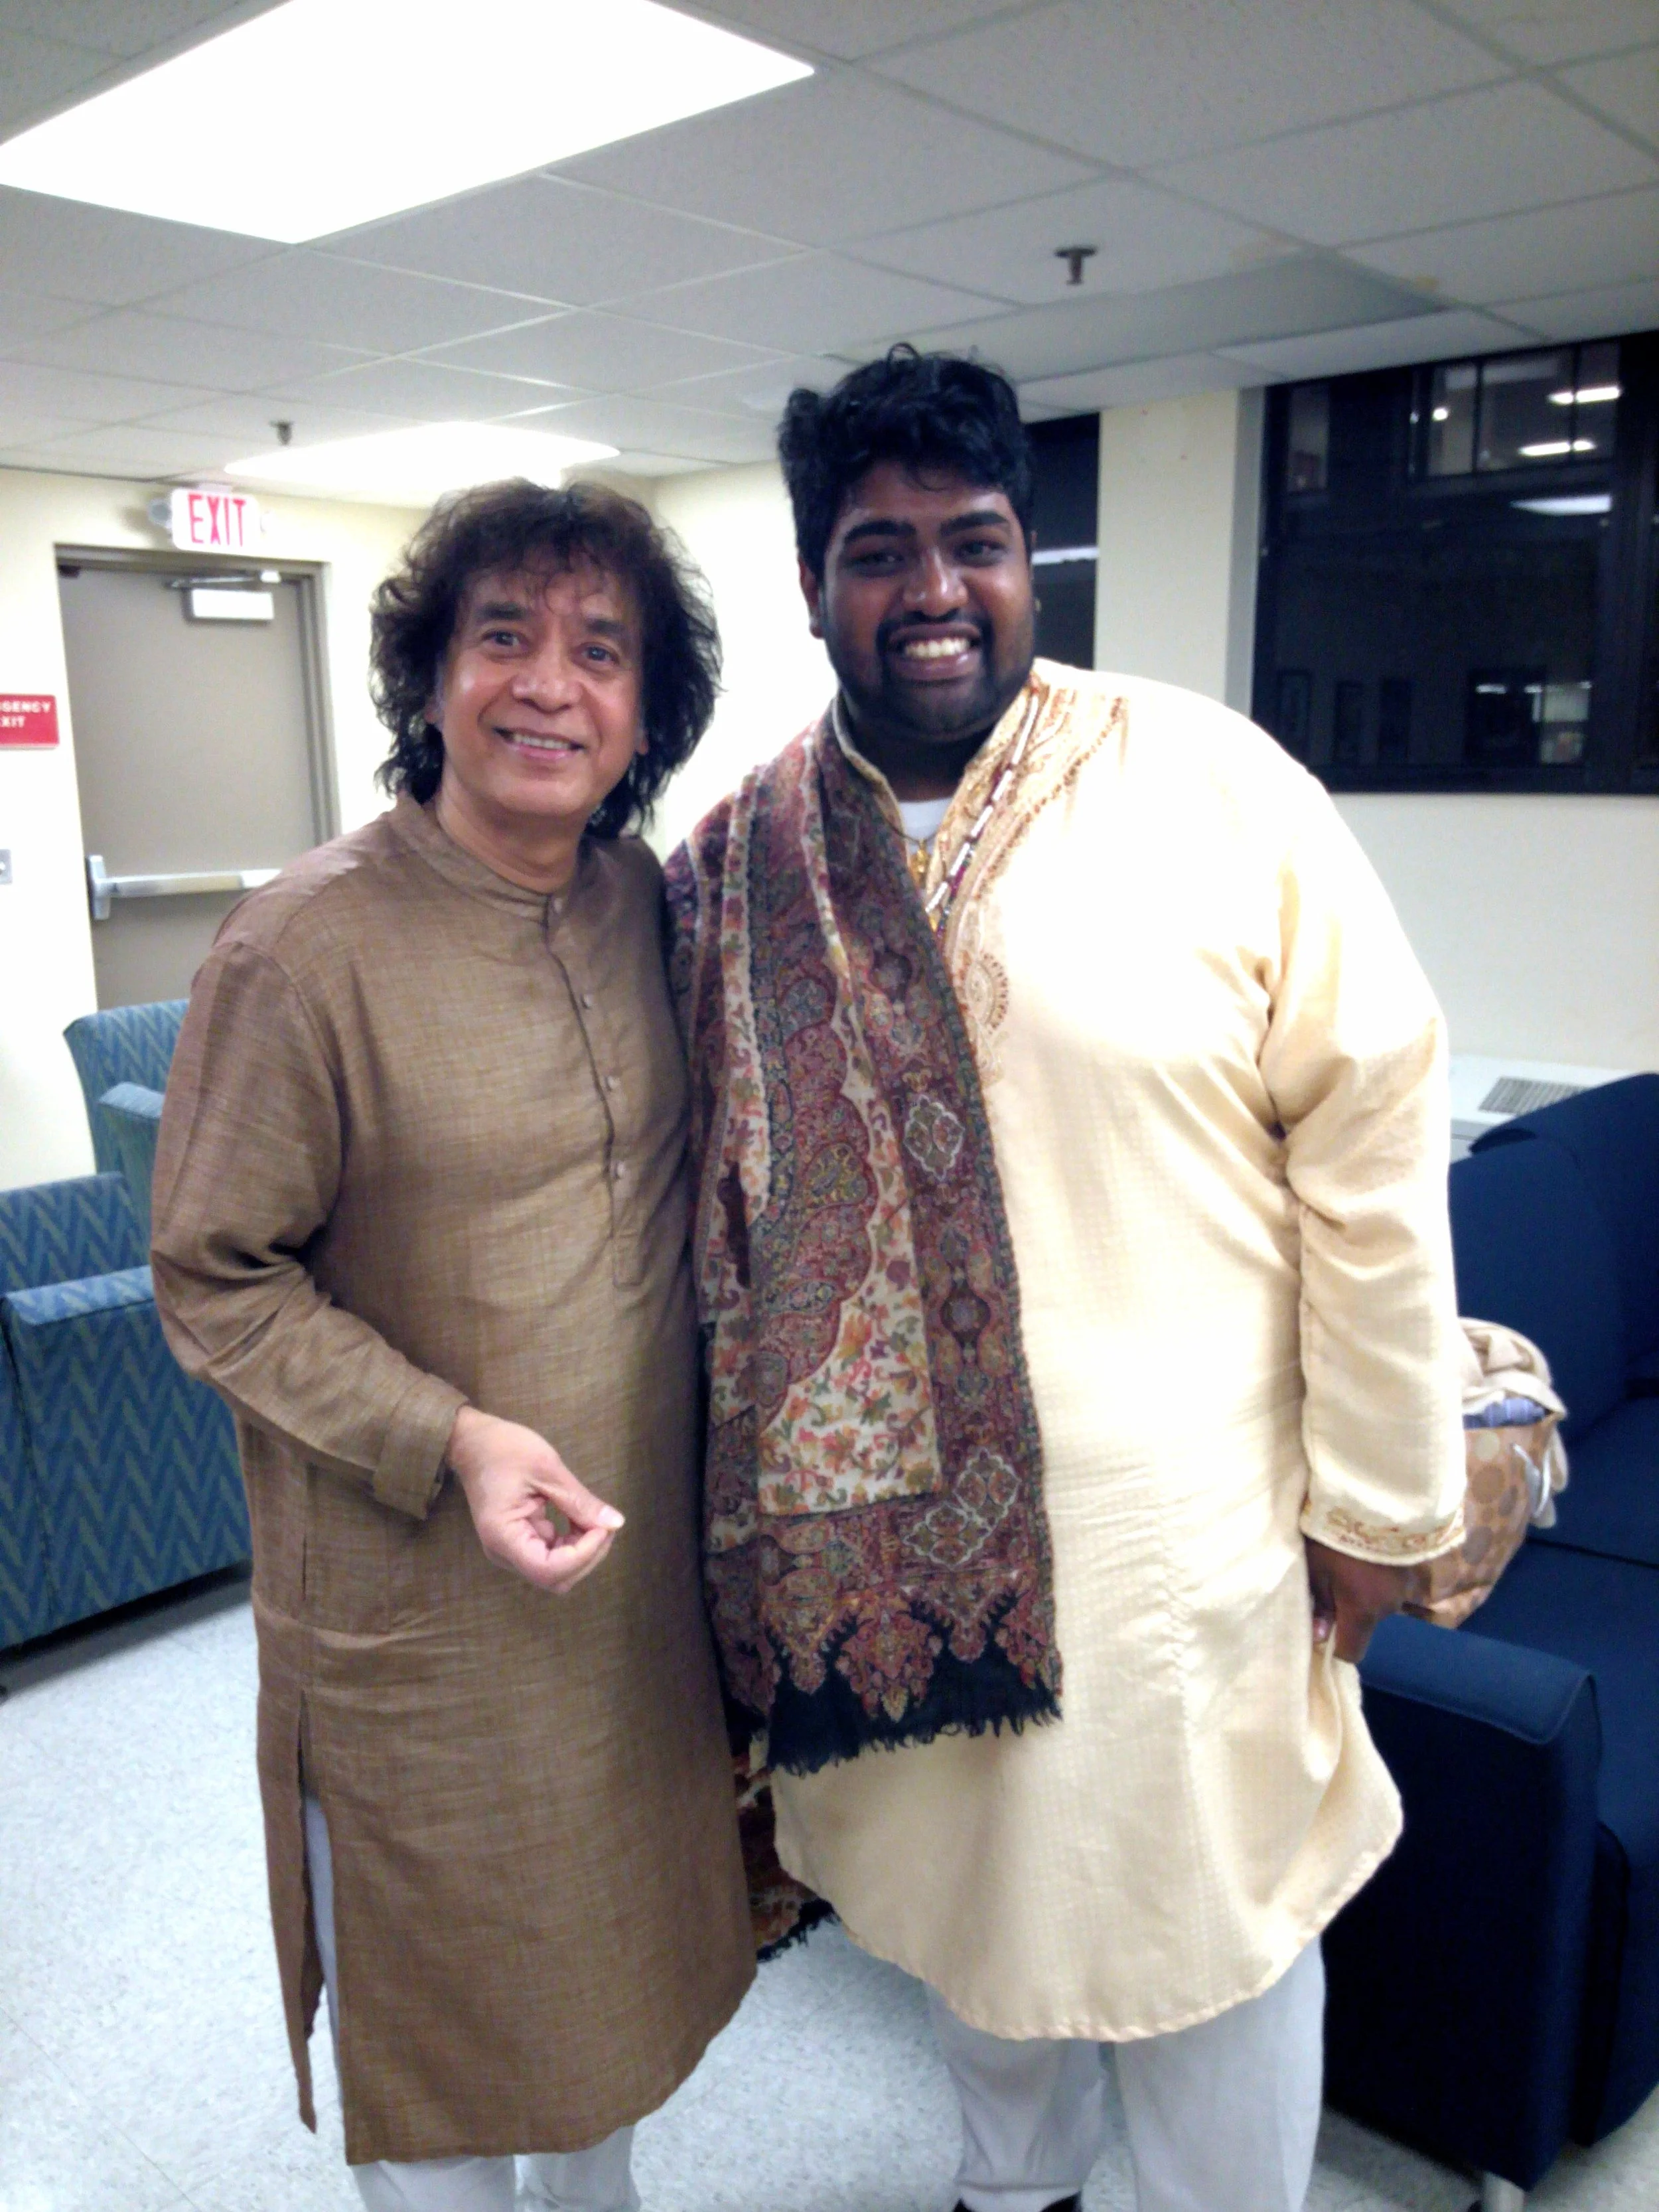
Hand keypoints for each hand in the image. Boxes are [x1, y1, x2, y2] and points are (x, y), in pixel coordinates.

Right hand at [447, 1407, 623, 1596]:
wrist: (474, 1443)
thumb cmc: (504, 1449)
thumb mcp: (547, 1469)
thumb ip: (579, 1501)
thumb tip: (616, 1523)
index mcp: (503, 1535)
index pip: (548, 1570)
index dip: (582, 1556)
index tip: (602, 1528)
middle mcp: (504, 1552)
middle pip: (555, 1578)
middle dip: (587, 1555)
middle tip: (606, 1523)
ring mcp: (511, 1549)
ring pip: (556, 1571)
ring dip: (582, 1550)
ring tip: (594, 1518)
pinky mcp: (520, 1541)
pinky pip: (552, 1555)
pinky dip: (573, 1542)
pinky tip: (581, 1518)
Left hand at [1304, 1537, 1413, 1662]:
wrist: (1377, 1495)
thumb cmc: (1337, 1535)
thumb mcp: (1317, 1569)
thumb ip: (1320, 1605)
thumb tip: (1320, 1637)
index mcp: (1363, 1611)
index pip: (1352, 1652)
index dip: (1335, 1646)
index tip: (1323, 1628)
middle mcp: (1390, 1606)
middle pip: (1366, 1621)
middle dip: (1350, 1608)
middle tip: (1332, 1577)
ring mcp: (1406, 1585)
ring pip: (1380, 1599)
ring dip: (1367, 1588)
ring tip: (1351, 1557)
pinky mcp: (1414, 1564)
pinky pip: (1392, 1579)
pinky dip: (1381, 1572)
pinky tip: (1369, 1550)